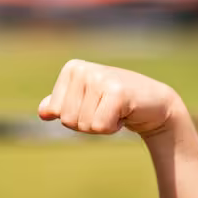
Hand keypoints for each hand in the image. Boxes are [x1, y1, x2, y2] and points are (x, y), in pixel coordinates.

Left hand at [38, 60, 181, 136]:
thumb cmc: (116, 103)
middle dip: (87, 124)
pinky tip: (124, 113)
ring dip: (101, 125)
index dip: (74, 117)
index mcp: (72, 69)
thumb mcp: (85, 101)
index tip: (94, 105)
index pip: (54, 111)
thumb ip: (61, 105)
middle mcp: (83, 69)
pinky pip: (99, 126)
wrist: (154, 104)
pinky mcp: (116, 92)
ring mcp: (100, 78)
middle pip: (67, 120)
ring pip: (83, 125)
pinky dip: (112, 128)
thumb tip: (43, 112)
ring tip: (116, 110)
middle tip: (106, 109)